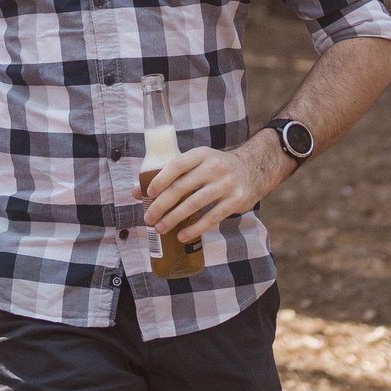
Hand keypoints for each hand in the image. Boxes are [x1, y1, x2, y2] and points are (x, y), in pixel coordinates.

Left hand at [140, 133, 293, 244]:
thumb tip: (136, 192)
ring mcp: (226, 184)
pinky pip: (212, 217)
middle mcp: (214, 167)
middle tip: (148, 218)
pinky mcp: (236, 201)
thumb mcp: (197, 163)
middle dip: (161, 205)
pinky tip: (182, 236)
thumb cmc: (216, 168)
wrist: (255, 168)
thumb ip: (170, 175)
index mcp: (201, 154)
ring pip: (194, 204)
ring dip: (174, 218)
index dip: (160, 179)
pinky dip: (195, 228)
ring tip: (160, 228)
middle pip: (182, 187)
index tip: (147, 194)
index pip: (176, 165)